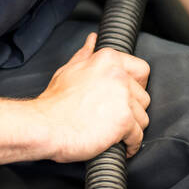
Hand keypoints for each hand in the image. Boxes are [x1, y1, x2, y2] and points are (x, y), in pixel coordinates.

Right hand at [33, 33, 150, 161]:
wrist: (44, 126)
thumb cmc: (53, 103)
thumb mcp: (67, 71)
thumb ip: (85, 55)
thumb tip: (92, 41)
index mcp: (108, 60)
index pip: (141, 70)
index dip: (136, 86)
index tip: (129, 97)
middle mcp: (119, 76)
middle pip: (143, 97)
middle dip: (132, 111)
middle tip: (116, 119)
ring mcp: (123, 98)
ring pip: (142, 118)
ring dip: (132, 129)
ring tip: (116, 134)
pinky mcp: (124, 121)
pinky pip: (138, 136)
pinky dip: (131, 145)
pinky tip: (122, 147)